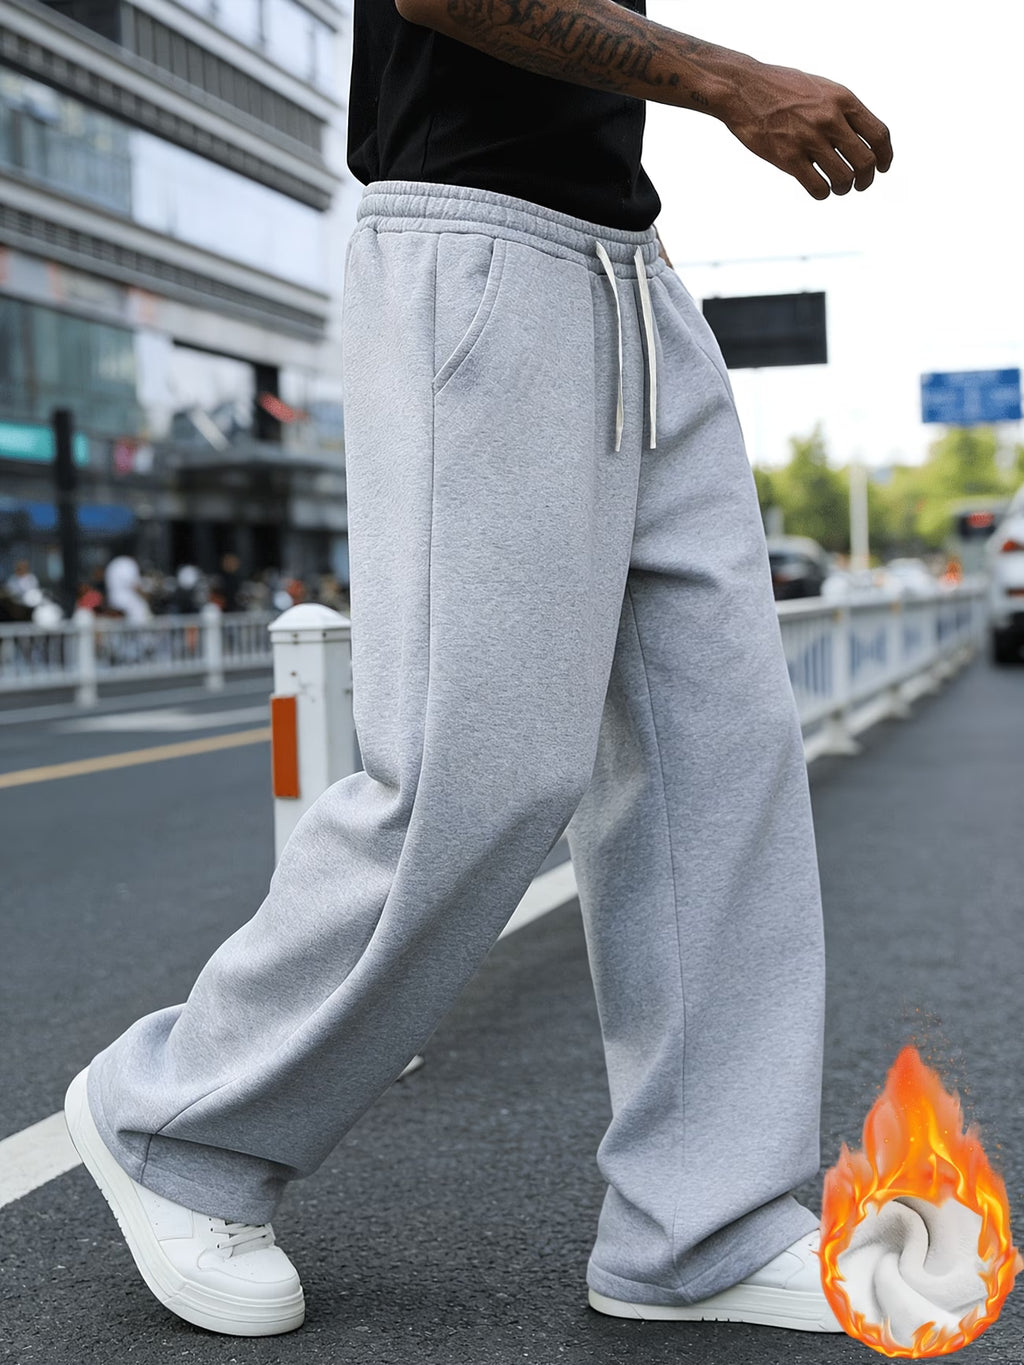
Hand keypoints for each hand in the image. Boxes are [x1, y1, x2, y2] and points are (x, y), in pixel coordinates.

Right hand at [720, 61, 892, 198]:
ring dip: (843, 189)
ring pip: (843, 179)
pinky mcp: (788, 157)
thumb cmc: (782, 88)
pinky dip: (823, 194)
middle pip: (865, 161)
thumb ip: (843, 110)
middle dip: (866, 179)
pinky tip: (819, 190)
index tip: (881, 167)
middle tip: (859, 184)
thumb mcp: (822, 89)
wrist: (744, 88)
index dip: (885, 156)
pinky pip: (818, 187)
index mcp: (843, 100)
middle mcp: (830, 119)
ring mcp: (809, 139)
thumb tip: (861, 137)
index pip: (879, 134)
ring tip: (837, 187)